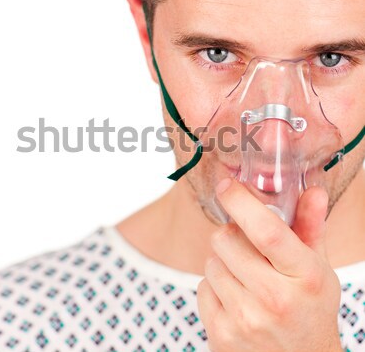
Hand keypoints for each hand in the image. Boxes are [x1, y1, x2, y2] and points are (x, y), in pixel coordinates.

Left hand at [196, 178, 342, 351]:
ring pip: (210, 262)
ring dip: (223, 262)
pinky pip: (202, 288)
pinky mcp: (222, 334)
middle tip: (246, 247)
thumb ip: (311, 227)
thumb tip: (311, 191)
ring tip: (245, 278)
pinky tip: (235, 298)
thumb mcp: (318, 269)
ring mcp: (246, 319)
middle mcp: (275, 299)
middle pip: (225, 239)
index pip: (266, 230)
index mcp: (305, 277)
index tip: (226, 185)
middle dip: (231, 235)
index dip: (241, 202)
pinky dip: (214, 287)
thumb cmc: (309, 310)